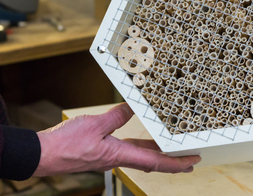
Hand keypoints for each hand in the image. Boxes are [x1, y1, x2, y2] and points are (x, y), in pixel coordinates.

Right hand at [33, 103, 200, 176]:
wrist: (43, 154)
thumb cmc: (65, 144)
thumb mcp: (95, 125)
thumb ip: (117, 116)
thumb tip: (133, 106)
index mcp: (119, 155)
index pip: (156, 162)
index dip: (176, 163)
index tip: (192, 161)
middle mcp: (118, 159)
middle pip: (152, 161)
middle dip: (172, 159)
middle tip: (189, 156)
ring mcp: (110, 157)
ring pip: (140, 155)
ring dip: (157, 151)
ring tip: (171, 145)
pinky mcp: (102, 152)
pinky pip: (128, 149)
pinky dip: (140, 144)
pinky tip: (142, 137)